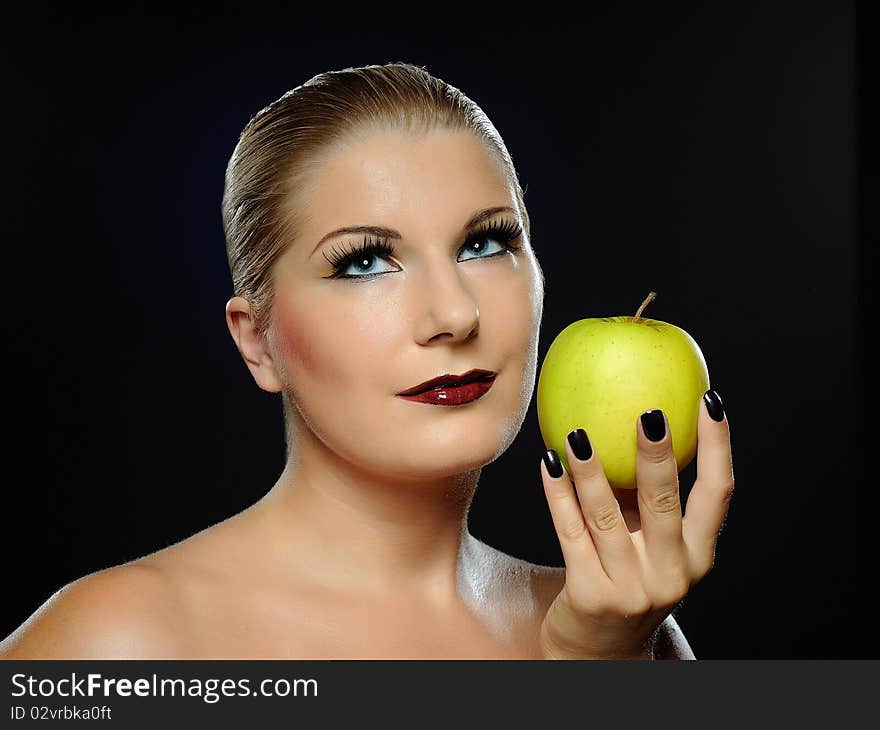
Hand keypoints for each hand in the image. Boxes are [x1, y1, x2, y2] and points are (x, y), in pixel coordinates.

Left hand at [538, 391, 733, 659]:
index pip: (718, 494)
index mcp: (697, 556)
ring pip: (607, 517)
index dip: (718, 447)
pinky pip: (570, 533)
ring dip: (591, 471)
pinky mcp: (590, 595)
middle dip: (658, 455)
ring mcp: (630, 589)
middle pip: (665, 503)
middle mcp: (671, 574)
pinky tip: (548, 462)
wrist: (599, 652)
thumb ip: (647, 499)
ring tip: (577, 433)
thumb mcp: (649, 547)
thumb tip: (628, 420)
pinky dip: (558, 495)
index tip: (710, 402)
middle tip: (648, 412)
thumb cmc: (626, 580)